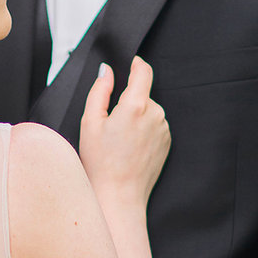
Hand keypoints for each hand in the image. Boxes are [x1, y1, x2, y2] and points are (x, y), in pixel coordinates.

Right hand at [78, 57, 170, 205]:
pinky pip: (154, 126)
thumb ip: (99, 91)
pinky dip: (143, 130)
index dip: (136, 64)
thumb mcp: (90, 122)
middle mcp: (155, 114)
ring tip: (119, 140)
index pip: (143, 72)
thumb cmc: (100, 162)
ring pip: (148, 111)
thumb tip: (107, 72)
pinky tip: (129, 148)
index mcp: (135, 106)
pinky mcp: (167, 141)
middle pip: (142, 94)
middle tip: (109, 123)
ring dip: (136, 117)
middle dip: (128, 101)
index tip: (131, 63)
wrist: (119, 194)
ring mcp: (164, 128)